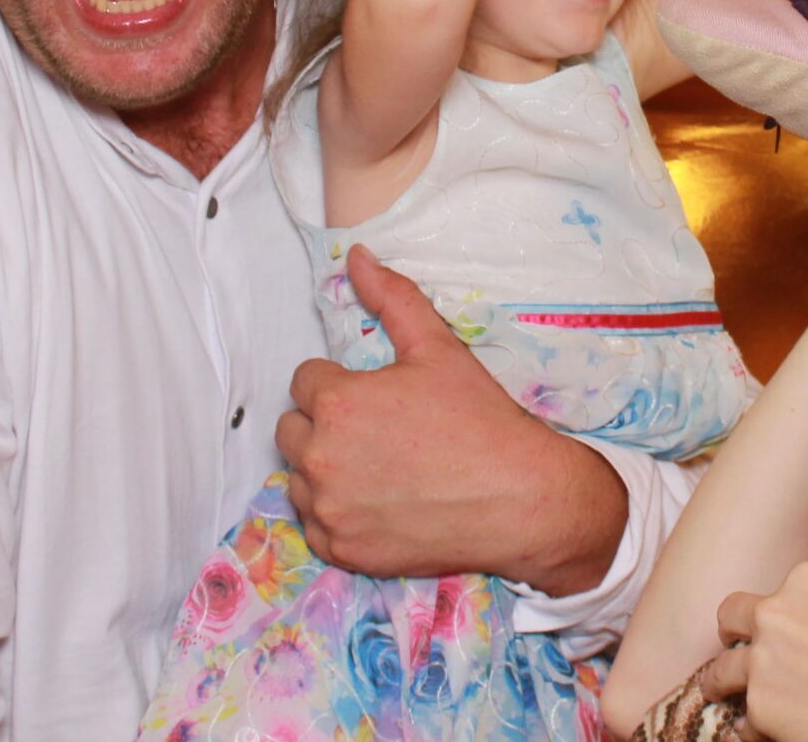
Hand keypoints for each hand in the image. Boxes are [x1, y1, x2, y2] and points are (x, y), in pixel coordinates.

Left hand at [276, 246, 625, 591]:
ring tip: (374, 465)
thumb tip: (356, 257)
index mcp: (338, 403)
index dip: (339, 383)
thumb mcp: (438, 347)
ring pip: (297, 478)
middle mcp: (321, 457)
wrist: (517, 497)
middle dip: (322, 424)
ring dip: (323, 468)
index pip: (305, 380)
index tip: (374, 396)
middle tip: (373, 430)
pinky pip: (313, 525)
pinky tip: (374, 501)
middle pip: (291, 429)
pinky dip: (334, 514)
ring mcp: (329, 509)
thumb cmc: (479, 419)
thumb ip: (391, 297)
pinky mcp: (341, 549)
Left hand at [702, 563, 807, 741]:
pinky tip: (778, 736)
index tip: (785, 630)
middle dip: (733, 637)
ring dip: (726, 687)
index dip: (777, 614)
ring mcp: (761, 660)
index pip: (775, 590)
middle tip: (741, 652)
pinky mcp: (758, 707)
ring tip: (734, 700)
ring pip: (719, 672)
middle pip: (730, 617)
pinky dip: (755, 730)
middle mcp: (775, 612)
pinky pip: (742, 722)